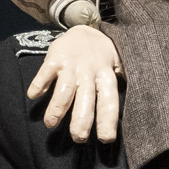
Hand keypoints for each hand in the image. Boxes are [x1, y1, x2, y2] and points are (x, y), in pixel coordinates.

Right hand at [27, 23, 124, 145]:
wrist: (83, 30)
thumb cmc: (101, 57)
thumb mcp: (116, 67)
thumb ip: (121, 84)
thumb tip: (134, 107)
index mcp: (106, 76)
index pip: (109, 100)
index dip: (108, 119)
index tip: (105, 138)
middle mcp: (89, 72)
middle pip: (86, 98)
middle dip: (82, 119)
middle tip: (78, 138)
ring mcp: (71, 65)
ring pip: (65, 89)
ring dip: (57, 107)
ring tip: (50, 124)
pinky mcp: (55, 58)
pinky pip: (45, 72)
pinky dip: (39, 83)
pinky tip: (33, 96)